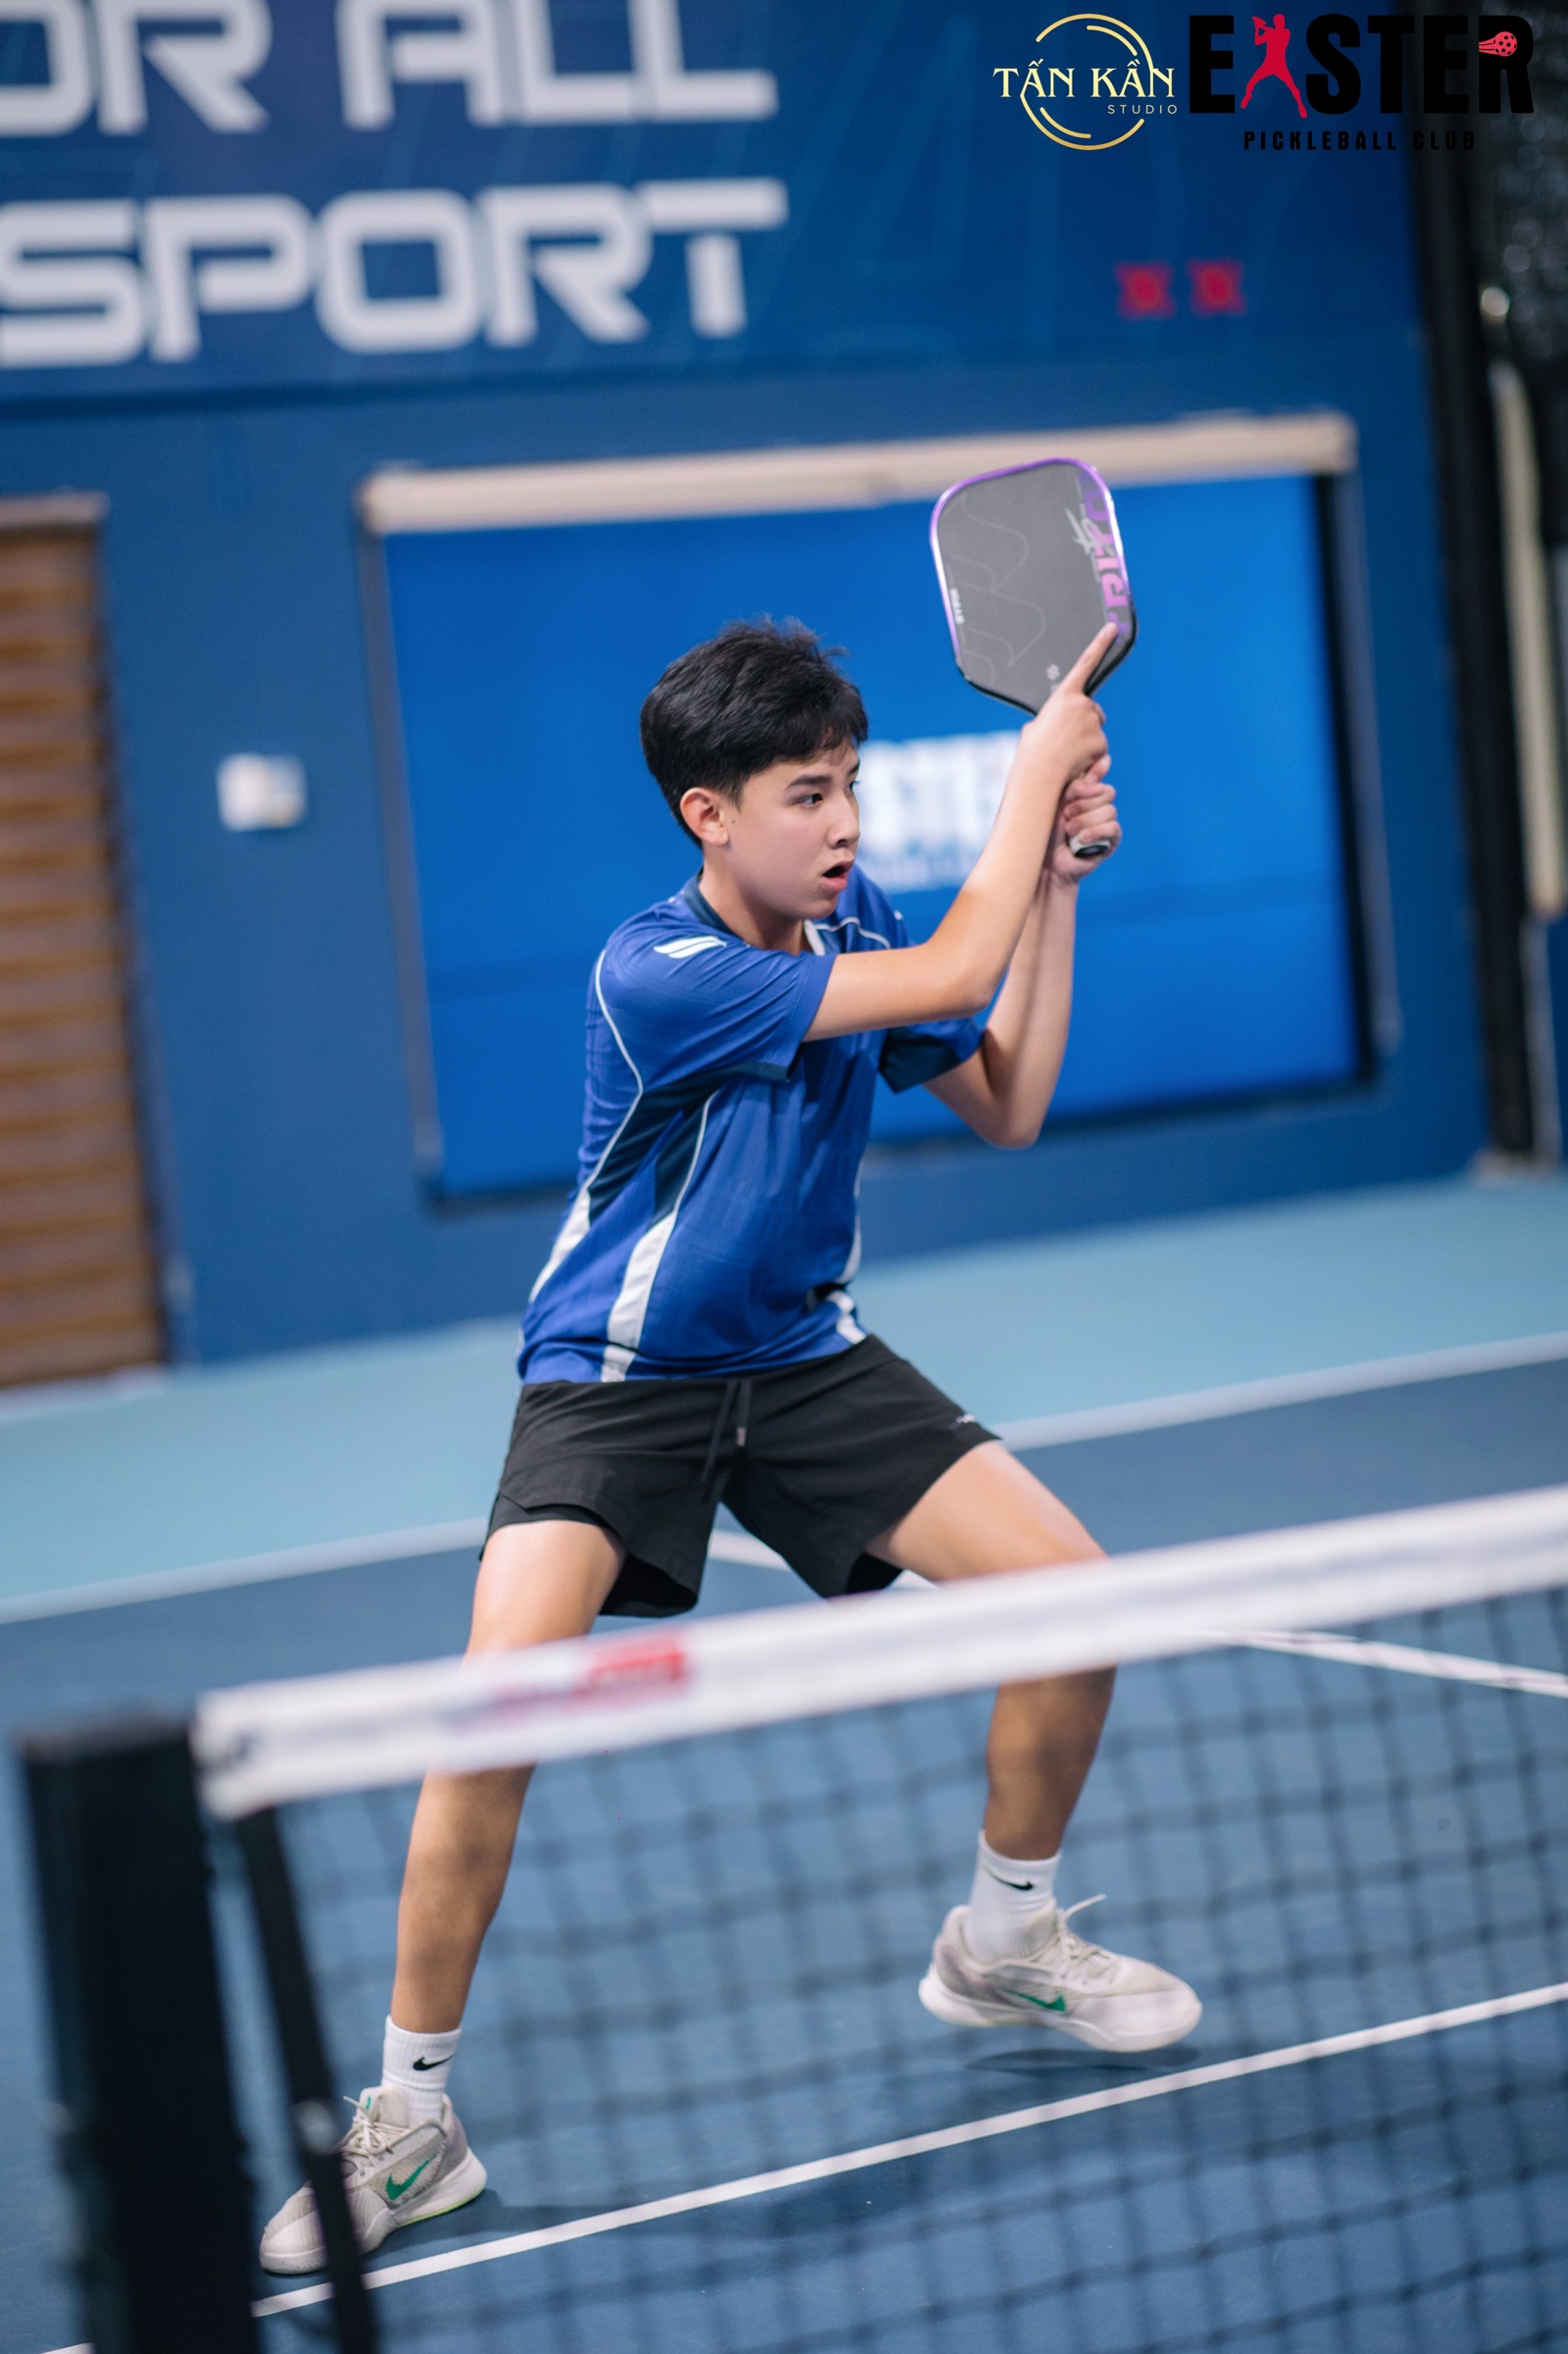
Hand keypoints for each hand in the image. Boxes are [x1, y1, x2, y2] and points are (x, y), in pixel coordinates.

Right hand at [1015, 625, 1112, 799]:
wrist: (1039, 770)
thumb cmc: (1033, 750)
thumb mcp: (1037, 725)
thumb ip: (1053, 718)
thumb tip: (1059, 728)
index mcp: (1063, 695)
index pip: (1085, 663)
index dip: (1100, 644)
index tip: (1112, 628)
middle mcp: (1082, 704)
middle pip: (1093, 711)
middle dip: (1086, 724)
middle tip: (1067, 739)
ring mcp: (1093, 722)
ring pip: (1096, 731)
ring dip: (1086, 742)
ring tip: (1067, 752)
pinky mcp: (1100, 740)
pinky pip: (1099, 748)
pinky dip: (1090, 756)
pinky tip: (1075, 760)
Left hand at [1046, 756, 1119, 884]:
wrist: (1045, 863)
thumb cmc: (1046, 831)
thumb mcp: (1057, 802)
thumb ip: (1077, 783)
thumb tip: (1107, 758)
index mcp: (1086, 792)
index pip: (1098, 777)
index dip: (1087, 783)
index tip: (1070, 793)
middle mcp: (1099, 805)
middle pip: (1106, 792)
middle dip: (1083, 802)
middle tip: (1065, 813)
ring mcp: (1107, 822)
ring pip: (1109, 810)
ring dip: (1085, 820)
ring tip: (1069, 830)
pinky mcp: (1112, 840)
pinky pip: (1113, 828)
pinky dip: (1095, 832)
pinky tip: (1081, 839)